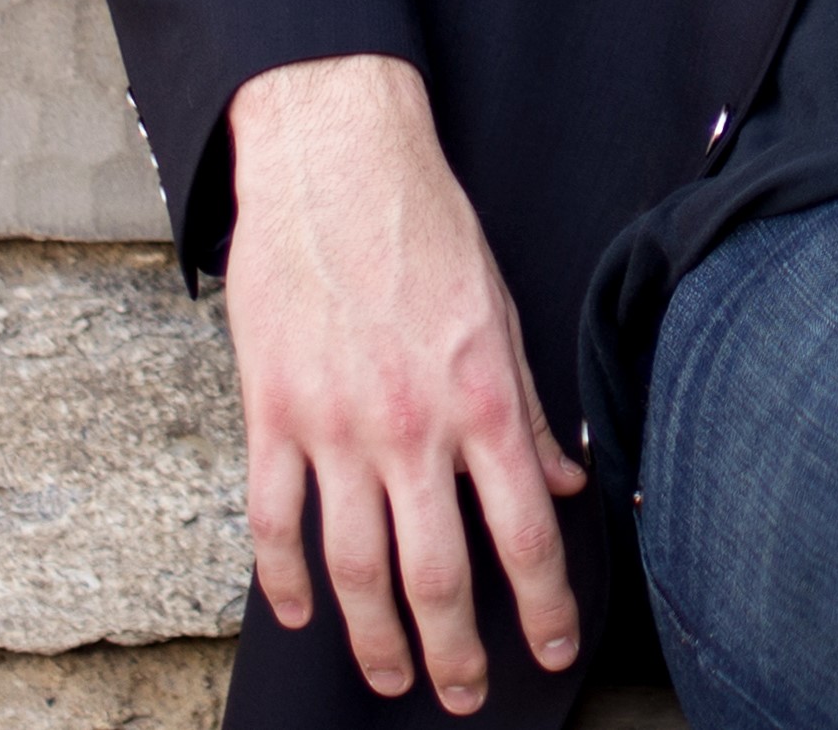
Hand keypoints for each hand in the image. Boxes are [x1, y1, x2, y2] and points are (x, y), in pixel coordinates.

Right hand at [221, 54, 587, 712]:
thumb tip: (566, 484)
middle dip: (456, 649)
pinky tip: (298, 612)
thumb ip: (530, 412)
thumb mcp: (501, 313)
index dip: (545, 603)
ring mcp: (335, 425)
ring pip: (354, 566)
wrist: (335, 162)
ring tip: (391, 675)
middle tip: (463, 693)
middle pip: (438, 573)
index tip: (555, 645)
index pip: (526, 531)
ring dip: (375, 636)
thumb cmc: (427, 229)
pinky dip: (283, 577)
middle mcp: (412, 426)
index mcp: (482, 399)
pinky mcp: (271, 413)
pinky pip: (274, 519)